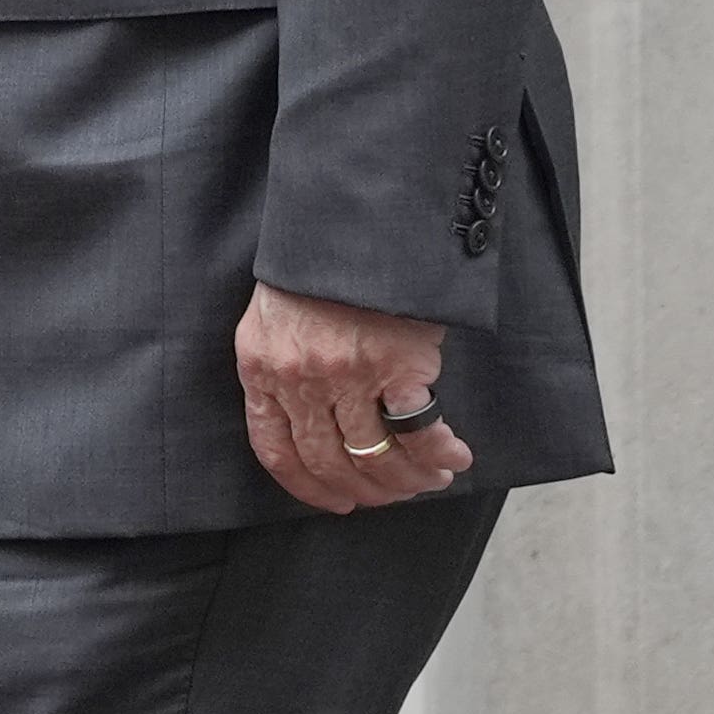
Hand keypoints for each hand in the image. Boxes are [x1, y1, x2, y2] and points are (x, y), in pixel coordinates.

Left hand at [237, 281, 465, 514]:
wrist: (356, 211)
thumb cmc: (319, 259)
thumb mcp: (277, 310)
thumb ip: (285, 363)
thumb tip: (319, 420)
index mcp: (260, 364)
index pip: (275, 448)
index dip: (307, 486)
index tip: (334, 502)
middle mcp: (298, 378)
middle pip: (329, 462)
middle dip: (365, 489)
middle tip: (393, 496)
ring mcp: (347, 374)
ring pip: (375, 455)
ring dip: (408, 480)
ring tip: (432, 480)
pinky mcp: (395, 365)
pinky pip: (417, 433)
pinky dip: (438, 455)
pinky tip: (454, 458)